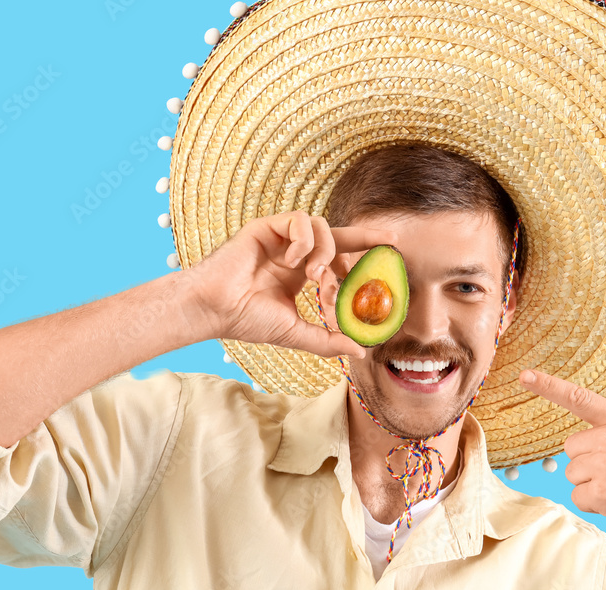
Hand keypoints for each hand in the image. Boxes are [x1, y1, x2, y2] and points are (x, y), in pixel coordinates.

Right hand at [188, 210, 397, 358]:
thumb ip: (328, 340)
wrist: (214, 308)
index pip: (339, 258)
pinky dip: (303, 242)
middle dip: (364, 237)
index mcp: (300, 274)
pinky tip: (292, 263)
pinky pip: (299, 220)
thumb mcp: (296, 333)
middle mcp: (294, 253)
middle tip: (388, 242)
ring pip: (322, 226)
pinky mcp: (267, 226)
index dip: (363, 255)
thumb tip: (363, 352)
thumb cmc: (247, 320)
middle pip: (337, 235)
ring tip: (314, 277)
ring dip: (326, 251)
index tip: (391, 256)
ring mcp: (281, 238)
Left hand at [518, 366, 605, 548]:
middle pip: (572, 447)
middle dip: (589, 462)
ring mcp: (604, 466)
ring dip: (591, 485)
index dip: (549, 386)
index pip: (580, 399)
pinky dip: (593, 504)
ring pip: (572, 473)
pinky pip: (577, 496)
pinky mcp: (599, 492)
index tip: (524, 375)